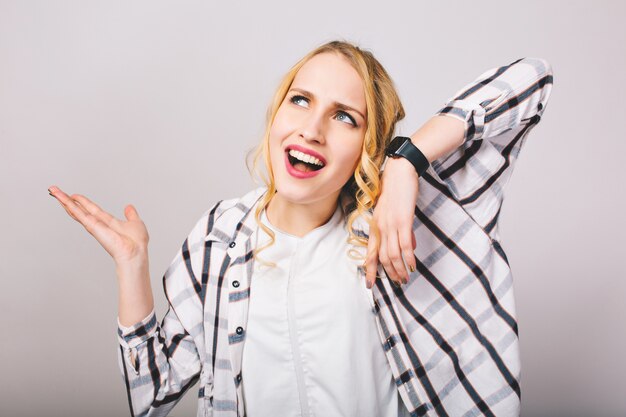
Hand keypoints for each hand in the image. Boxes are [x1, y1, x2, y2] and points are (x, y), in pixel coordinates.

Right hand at [48, 185, 148, 265]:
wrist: (135, 251)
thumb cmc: (136, 242)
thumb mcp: (135, 223)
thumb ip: (131, 215)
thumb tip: (129, 207)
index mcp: (107, 222)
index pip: (92, 209)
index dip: (83, 202)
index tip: (74, 196)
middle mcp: (98, 223)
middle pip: (79, 209)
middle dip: (67, 200)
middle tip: (55, 190)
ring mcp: (93, 225)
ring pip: (75, 210)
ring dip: (63, 200)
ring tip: (53, 190)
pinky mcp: (91, 226)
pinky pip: (78, 213)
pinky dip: (68, 204)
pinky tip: (61, 198)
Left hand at [364, 158, 417, 287]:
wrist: (399, 171)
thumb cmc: (397, 190)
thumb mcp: (394, 212)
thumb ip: (399, 230)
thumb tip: (409, 247)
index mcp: (376, 225)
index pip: (371, 252)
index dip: (369, 270)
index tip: (369, 284)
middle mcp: (381, 227)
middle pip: (382, 257)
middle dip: (389, 273)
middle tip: (398, 283)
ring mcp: (391, 224)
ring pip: (392, 254)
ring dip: (399, 269)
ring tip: (405, 279)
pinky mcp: (403, 220)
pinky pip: (405, 244)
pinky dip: (408, 257)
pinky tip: (412, 266)